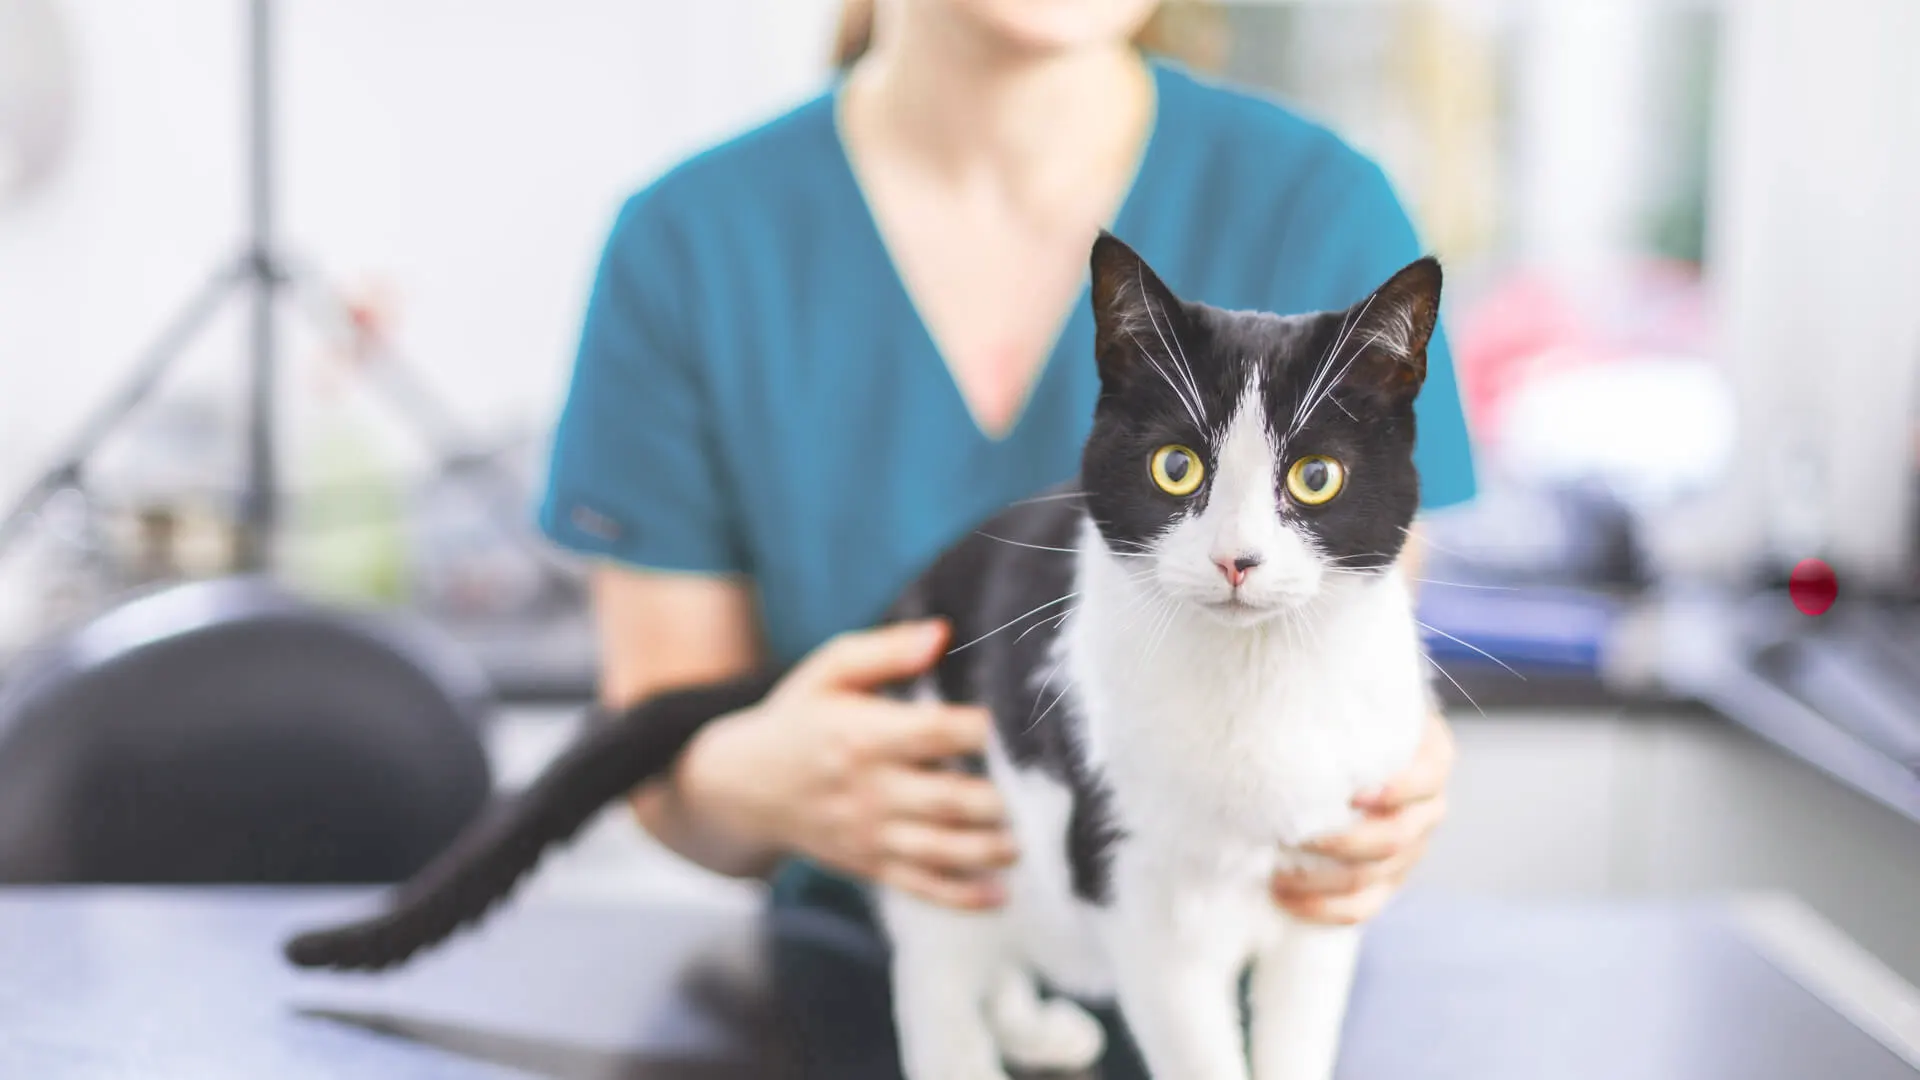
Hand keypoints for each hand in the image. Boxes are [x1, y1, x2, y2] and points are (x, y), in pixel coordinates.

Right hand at [673, 619, 1016, 909]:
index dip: (978, 730)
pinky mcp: (871, 866)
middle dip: (997, 801)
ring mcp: (870, 834)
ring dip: (991, 850)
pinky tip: (1000, 894)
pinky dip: (963, 897)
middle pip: (948, 800)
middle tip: (1035, 791)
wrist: (745, 786)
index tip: (1014, 723)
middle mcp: (870, 789)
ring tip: (1022, 840)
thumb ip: (885, 650)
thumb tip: (941, 633)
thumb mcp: (829, 671)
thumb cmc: (801, 716)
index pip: (933, 733)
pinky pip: (921, 887)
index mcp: (863, 735)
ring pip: (942, 850)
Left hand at [1270, 709, 1454, 924]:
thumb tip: (1291, 703)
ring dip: (1323, 880)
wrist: (1343, 744)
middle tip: (1291, 835)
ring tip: (1276, 871)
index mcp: (1431, 758)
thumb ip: (1340, 705)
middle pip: (1396, 836)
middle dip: (1343, 842)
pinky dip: (1324, 909)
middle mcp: (1428, 806)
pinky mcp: (1388, 879)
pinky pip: (1363, 906)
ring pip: (1376, 876)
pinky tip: (1284, 898)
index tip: (1353, 794)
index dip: (1395, 790)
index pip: (1426, 778)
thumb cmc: (1342, 716)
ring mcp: (1411, 847)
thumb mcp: (1351, 703)